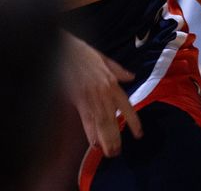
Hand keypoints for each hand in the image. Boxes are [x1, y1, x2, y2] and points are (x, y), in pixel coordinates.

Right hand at [62, 33, 141, 156]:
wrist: (62, 48)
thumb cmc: (80, 51)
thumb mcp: (102, 57)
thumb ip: (118, 69)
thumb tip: (131, 76)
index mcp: (111, 82)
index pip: (126, 106)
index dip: (133, 121)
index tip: (138, 134)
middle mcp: (104, 92)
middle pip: (113, 120)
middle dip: (116, 137)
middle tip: (118, 152)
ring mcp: (90, 97)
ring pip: (101, 123)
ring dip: (106, 139)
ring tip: (109, 152)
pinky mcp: (77, 99)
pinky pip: (86, 119)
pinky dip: (90, 132)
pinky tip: (93, 143)